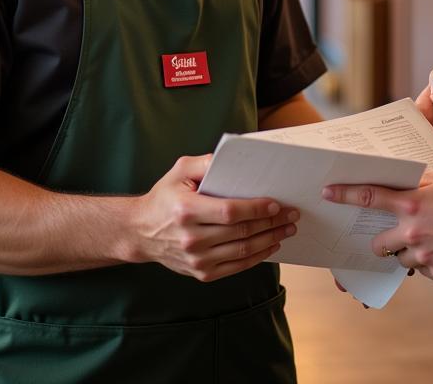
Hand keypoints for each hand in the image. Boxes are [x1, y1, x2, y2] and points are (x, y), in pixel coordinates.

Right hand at [132, 154, 298, 281]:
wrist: (141, 232)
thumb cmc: (164, 197)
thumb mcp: (180, 171)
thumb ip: (207, 162)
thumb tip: (235, 159)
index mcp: (186, 211)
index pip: (229, 212)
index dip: (256, 209)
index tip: (276, 203)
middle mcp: (191, 238)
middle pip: (241, 233)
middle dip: (271, 222)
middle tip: (291, 214)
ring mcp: (196, 259)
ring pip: (242, 251)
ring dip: (270, 240)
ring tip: (287, 229)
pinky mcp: (201, 273)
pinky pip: (236, 267)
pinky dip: (257, 257)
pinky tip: (270, 245)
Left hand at [323, 172, 432, 280]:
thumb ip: (419, 182)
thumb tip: (404, 182)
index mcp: (411, 203)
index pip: (369, 197)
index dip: (344, 195)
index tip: (328, 194)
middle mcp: (412, 231)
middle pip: (378, 244)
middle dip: (382, 240)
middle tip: (395, 233)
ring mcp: (423, 255)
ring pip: (400, 259)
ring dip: (408, 251)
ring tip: (429, 240)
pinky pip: (422, 270)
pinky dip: (427, 262)